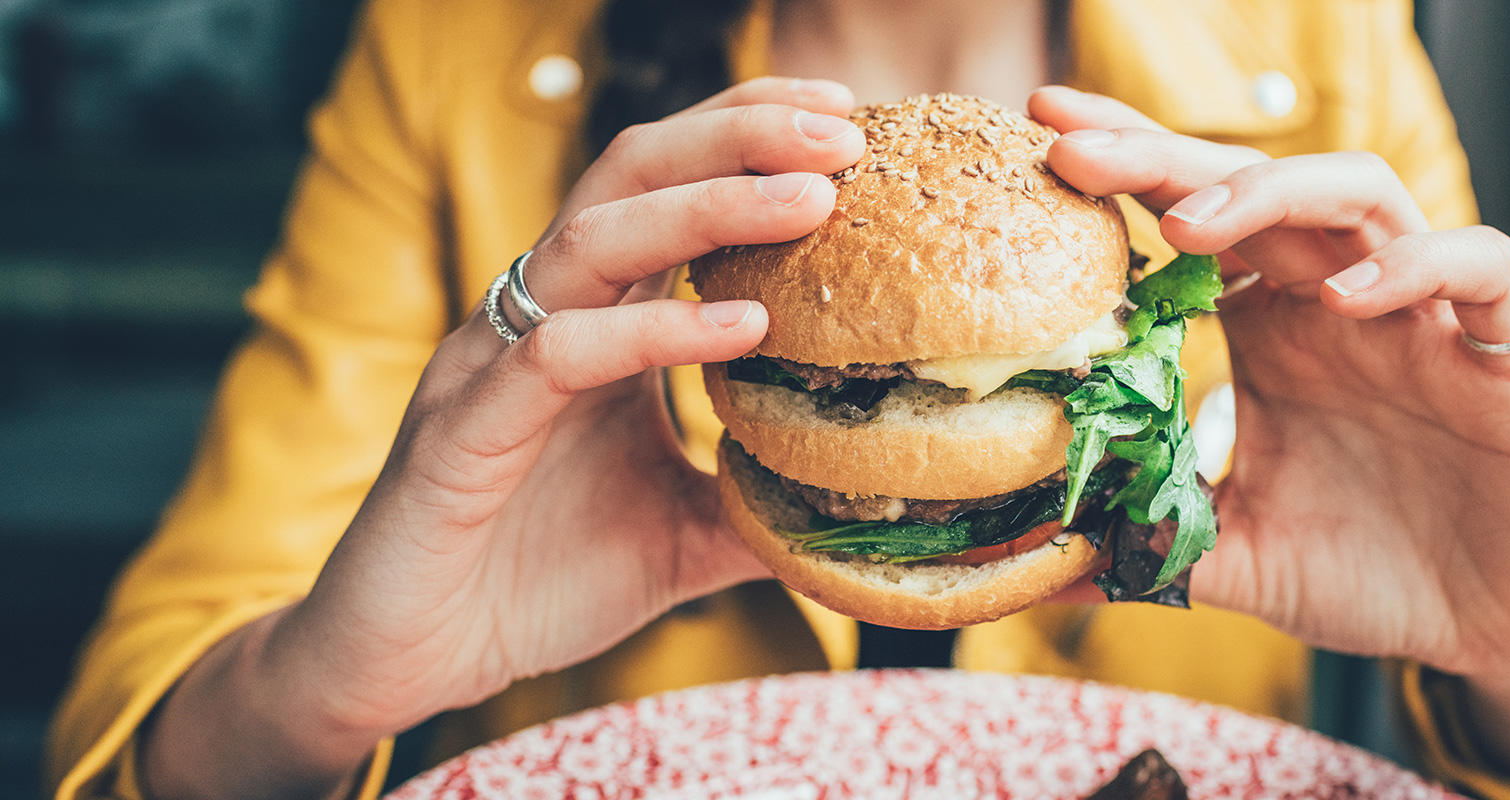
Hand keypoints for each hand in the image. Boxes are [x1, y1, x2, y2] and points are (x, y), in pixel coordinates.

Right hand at [142, 78, 865, 798]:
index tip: (847, 121)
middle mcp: (539, 315)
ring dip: (708, 206)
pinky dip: (654, 332)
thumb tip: (871, 501)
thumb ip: (761, 503)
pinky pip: (559, 356)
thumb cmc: (537, 580)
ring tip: (813, 200)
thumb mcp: (683, 537)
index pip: (667, 186)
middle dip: (738, 136)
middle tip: (842, 129)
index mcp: (591, 318)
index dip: (747, 137)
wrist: (410, 663)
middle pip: (631, 173)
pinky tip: (743, 326)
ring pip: (593, 238)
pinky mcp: (462, 431)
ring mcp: (493, 363)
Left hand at [1032, 87, 1509, 773]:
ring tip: (1191, 221)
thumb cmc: (1370, 573)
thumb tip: (1035, 568)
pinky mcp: (1505, 351)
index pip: (1194, 217)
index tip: (1043, 137)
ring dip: (1274, 192)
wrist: (1497, 628)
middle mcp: (1339, 301)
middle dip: (1161, 156)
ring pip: (1362, 194)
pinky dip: (1416, 265)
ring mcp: (1423, 316)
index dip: (1128, 169)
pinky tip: (1346, 298)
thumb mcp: (1235, 556)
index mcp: (1272, 328)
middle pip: (1255, 188)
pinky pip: (1479, 269)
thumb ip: (1149, 541)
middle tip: (1071, 144)